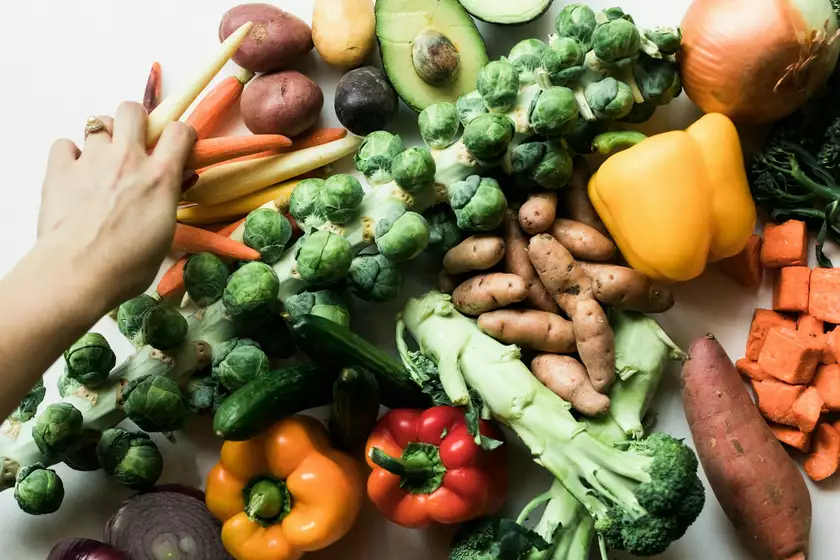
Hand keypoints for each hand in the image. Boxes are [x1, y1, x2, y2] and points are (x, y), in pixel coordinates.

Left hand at [37, 102, 195, 309]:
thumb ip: (169, 202)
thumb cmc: (127, 266)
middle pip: (132, 110)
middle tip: (135, 145)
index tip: (179, 146)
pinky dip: (70, 154)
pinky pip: (65, 144)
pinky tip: (75, 174)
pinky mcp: (60, 170)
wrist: (77, 273)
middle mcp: (127, 159)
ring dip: (103, 137)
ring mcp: (91, 161)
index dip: (181, 135)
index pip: (180, 131)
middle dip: (136, 122)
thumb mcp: (164, 236)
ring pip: (97, 122)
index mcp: (160, 177)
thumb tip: (177, 183)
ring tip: (103, 160)